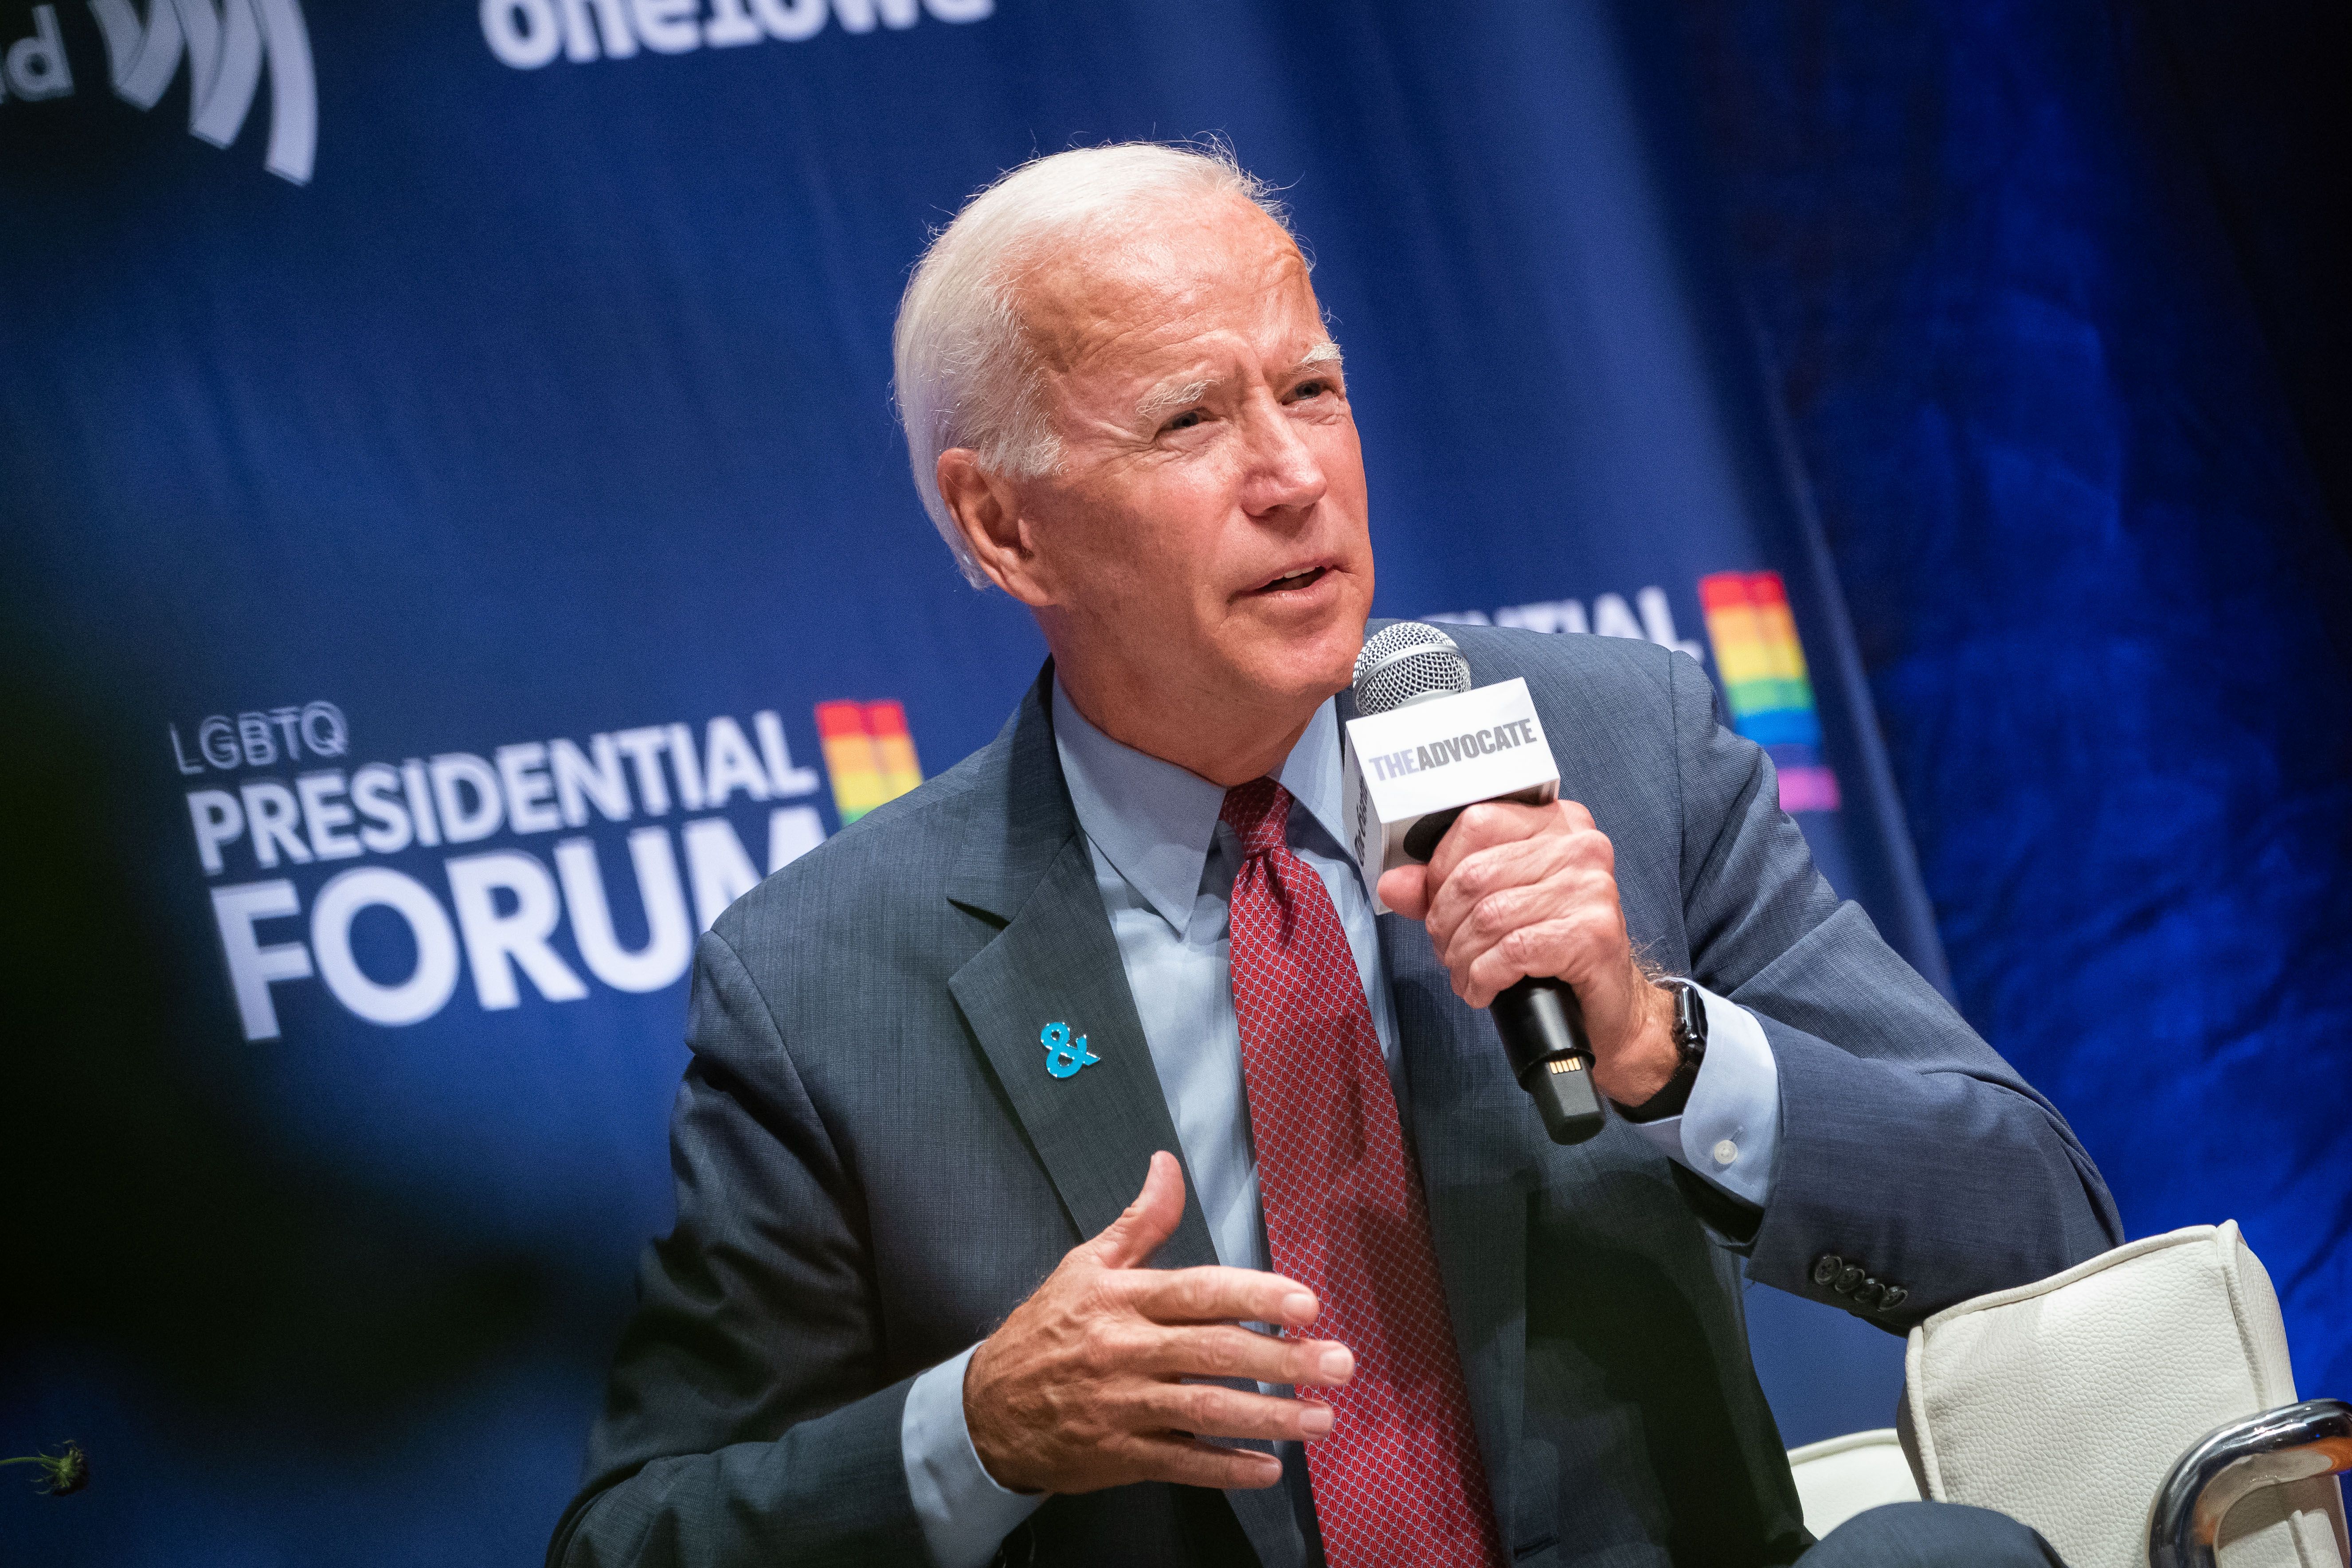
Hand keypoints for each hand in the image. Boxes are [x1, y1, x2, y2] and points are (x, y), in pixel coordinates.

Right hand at [964, 1151, 1354, 1494]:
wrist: (985, 1411)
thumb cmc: (1047, 1330)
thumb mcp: (1085, 1266)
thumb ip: (1139, 1222)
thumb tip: (1168, 1165)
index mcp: (1121, 1299)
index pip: (1196, 1292)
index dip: (1253, 1296)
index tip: (1305, 1303)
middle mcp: (1124, 1351)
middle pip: (1212, 1352)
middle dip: (1282, 1360)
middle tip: (1340, 1363)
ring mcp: (1123, 1407)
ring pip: (1204, 1412)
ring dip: (1269, 1418)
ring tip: (1322, 1419)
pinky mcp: (1120, 1455)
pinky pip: (1181, 1464)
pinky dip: (1226, 1469)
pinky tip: (1270, 1469)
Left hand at [1377, 799, 1678, 1106]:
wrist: (1609, 1007)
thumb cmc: (1552, 949)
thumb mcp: (1495, 906)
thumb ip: (1442, 889)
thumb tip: (1393, 884)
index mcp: (1556, 824)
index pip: (1476, 823)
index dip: (1440, 870)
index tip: (1438, 904)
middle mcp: (1580, 847)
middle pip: (1474, 874)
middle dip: (1445, 922)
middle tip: (1448, 950)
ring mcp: (1591, 889)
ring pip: (1488, 916)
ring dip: (1461, 956)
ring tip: (1466, 973)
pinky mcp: (1593, 934)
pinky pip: (1512, 951)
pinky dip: (1484, 977)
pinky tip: (1485, 988)